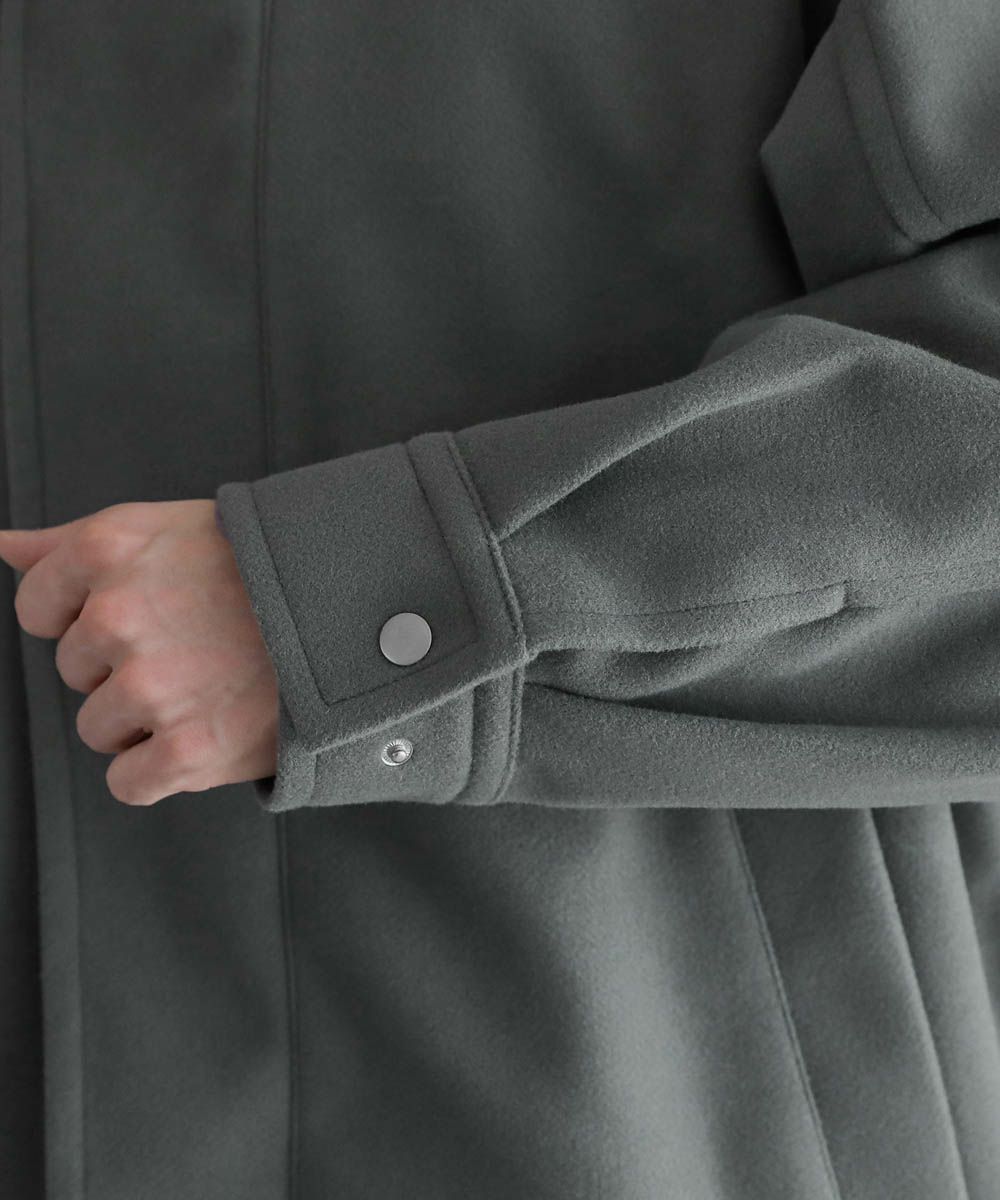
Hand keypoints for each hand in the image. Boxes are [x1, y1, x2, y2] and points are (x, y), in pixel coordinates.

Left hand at [0, 500, 278, 805]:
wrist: (354, 614)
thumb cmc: (264, 568)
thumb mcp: (166, 528)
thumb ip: (72, 540)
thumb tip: (2, 545)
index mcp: (108, 552)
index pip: (38, 609)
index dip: (85, 618)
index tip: (140, 618)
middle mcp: (119, 618)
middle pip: (75, 673)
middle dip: (122, 667)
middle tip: (194, 648)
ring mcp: (152, 687)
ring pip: (100, 729)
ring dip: (145, 720)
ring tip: (210, 686)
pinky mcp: (188, 749)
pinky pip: (129, 783)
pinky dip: (163, 769)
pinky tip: (207, 731)